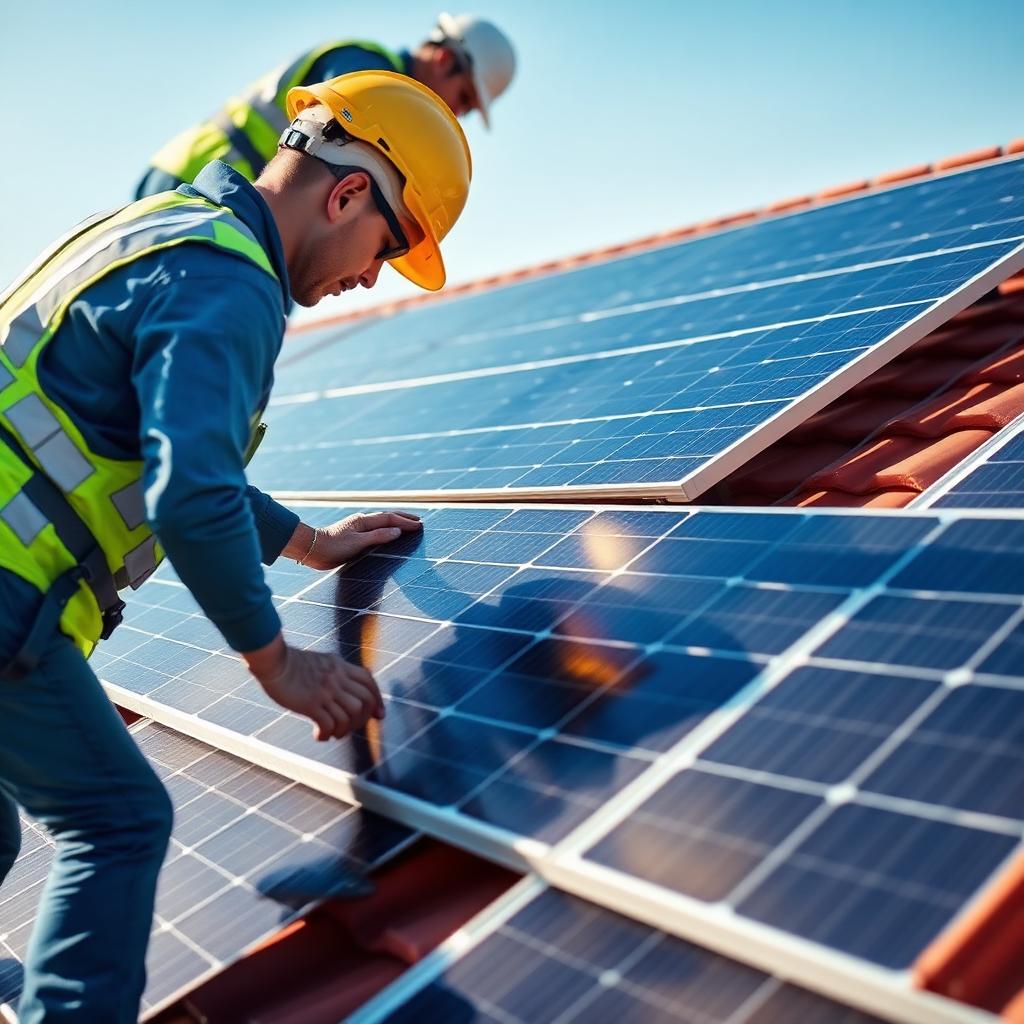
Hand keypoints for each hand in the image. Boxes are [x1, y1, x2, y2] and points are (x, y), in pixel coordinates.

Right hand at [242, 634, 384, 740]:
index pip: (368, 681)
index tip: (379, 715)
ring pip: (350, 716)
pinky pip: (329, 725)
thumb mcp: (321, 661)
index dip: (378, 699)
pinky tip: (319, 735)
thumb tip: (345, 689)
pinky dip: (327, 734)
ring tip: (333, 733)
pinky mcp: (311, 704)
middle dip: (362, 719)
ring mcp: (325, 691)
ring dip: (344, 730)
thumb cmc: (292, 663)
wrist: (273, 662)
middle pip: (364, 701)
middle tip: (350, 728)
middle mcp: (337, 678)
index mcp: (340, 666)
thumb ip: (335, 672)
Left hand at [284, 510, 421, 570]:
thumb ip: (378, 536)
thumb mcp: (357, 543)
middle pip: (387, 518)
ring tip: (408, 526)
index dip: (406, 522)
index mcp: (363, 521)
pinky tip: (389, 536)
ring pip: (381, 524)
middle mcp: (361, 522)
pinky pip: (375, 531)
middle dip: (404, 519)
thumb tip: (397, 530)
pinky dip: (386, 531)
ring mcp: (357, 529)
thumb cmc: (332, 547)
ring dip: (396, 524)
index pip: (390, 518)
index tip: (420, 525)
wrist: (311, 550)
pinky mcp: (354, 537)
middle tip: (419, 521)